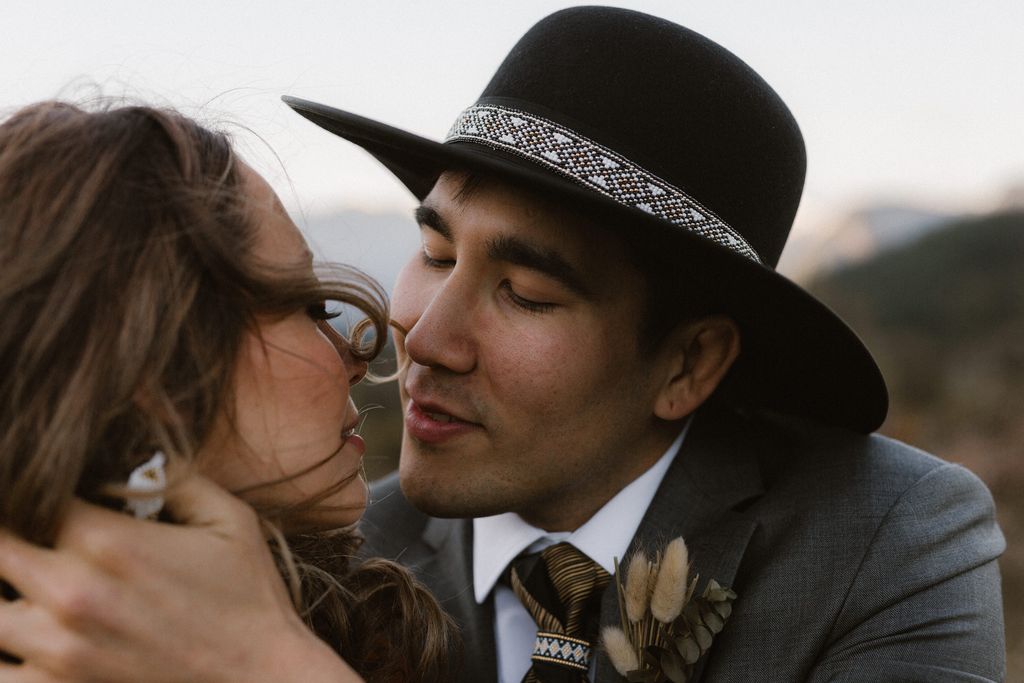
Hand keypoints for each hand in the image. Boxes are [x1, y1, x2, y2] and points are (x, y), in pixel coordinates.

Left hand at [0, 473, 360, 682]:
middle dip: (11, 531)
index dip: (29, 485)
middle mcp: (70, 595)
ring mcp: (57, 652)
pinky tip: (20, 632)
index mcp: (108, 542)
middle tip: (32, 528)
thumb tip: (146, 413)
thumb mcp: (228, 519)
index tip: (44, 489)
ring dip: (4, 590)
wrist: (265, 680)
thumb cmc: (249, 596)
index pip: (26, 495)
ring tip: (26, 580)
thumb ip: (176, 471)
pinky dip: (2, 650)